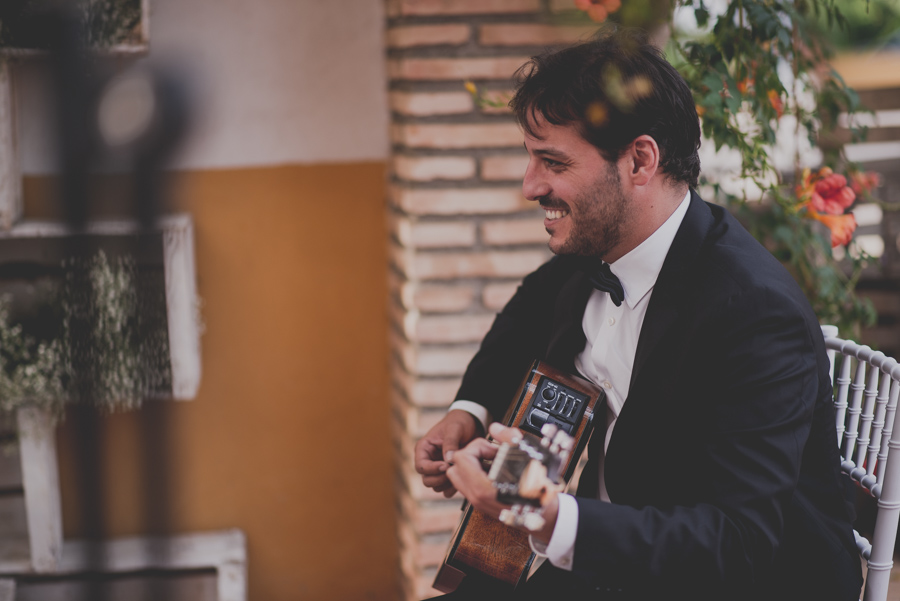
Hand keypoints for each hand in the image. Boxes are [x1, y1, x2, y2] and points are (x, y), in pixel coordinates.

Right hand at [414, 409, 480, 496]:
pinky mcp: (449, 474)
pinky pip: (446, 489)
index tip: (446, 465)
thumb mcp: (455, 428)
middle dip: (439, 479)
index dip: (432, 469)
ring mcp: (438, 468)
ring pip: (436, 487)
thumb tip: (448, 460)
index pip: (421, 466)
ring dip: (447, 484)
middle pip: (427, 480)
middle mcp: (429, 460)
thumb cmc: (460, 422)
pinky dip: (453, 488)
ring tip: (459, 473)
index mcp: (424, 448)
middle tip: (453, 471)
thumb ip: (450, 443)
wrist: (473, 423)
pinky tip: (463, 478)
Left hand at [447, 423, 560, 542]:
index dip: (478, 446)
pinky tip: (498, 472)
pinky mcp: (482, 504)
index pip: (461, 457)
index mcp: (483, 488)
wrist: (547, 515)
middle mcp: (477, 497)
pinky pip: (468, 485)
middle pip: (456, 467)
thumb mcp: (529, 456)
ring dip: (474, 465)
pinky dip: (478, 474)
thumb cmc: (540, 488)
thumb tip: (494, 428)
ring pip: (459, 477)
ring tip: (496, 462)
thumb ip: (508, 437)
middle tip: (492, 454)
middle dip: (472, 455)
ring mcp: (478, 502)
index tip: (495, 449)